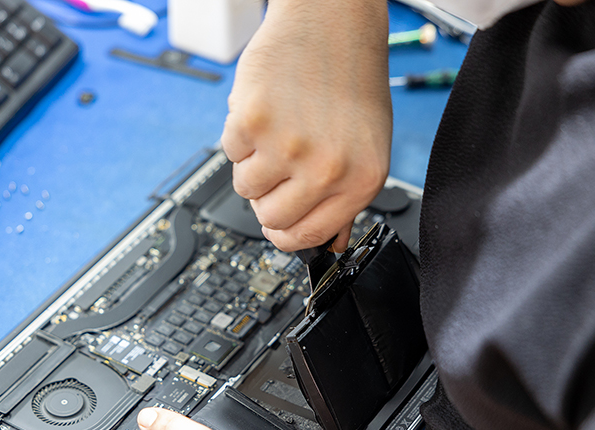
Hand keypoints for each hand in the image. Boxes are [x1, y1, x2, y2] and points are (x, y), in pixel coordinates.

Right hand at [220, 0, 392, 252]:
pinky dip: (239, 135)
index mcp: (361, 180)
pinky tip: (266, 110)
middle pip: (270, 218)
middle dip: (268, 196)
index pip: (307, 236)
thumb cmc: (350, 79)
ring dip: (252, 163)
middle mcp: (327, 168)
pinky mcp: (253, 122)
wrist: (331, 19)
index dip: (285, 232)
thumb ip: (345, 199)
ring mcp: (288, 146)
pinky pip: (228, 153)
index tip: (277, 223)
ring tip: (277, 130)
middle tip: (280, 163)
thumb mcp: (365, 146)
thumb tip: (331, 243)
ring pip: (245, 188)